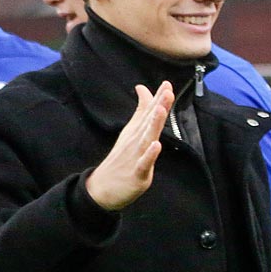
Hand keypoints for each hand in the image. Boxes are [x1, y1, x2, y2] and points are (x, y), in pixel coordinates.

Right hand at [86, 82, 172, 210]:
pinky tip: (156, 145)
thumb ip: (141, 113)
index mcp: (135, 133)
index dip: (158, 99)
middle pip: (148, 122)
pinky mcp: (137, 173)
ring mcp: (135, 156)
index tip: (167, 83)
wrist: (103, 188)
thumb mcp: (132, 134)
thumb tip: (144, 89)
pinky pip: (144, 163)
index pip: (148, 113)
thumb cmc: (122, 159)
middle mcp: (135, 141)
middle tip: (167, 90)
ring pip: (146, 138)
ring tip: (160, 110)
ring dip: (153, 124)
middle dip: (158, 106)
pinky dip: (150, 155)